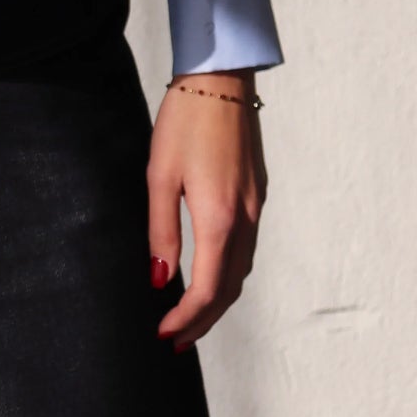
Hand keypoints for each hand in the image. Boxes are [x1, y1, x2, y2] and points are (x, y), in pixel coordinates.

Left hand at [147, 72, 267, 352]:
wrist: (220, 78)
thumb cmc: (185, 120)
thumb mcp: (160, 175)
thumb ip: (162, 231)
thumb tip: (161, 279)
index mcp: (220, 218)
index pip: (208, 290)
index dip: (187, 319)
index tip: (164, 335)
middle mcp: (245, 220)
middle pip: (230, 289)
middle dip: (204, 320)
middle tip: (176, 339)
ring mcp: (256, 207)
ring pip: (242, 271)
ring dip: (218, 299)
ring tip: (190, 315)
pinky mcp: (256, 193)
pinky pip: (247, 248)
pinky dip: (229, 273)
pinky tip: (210, 272)